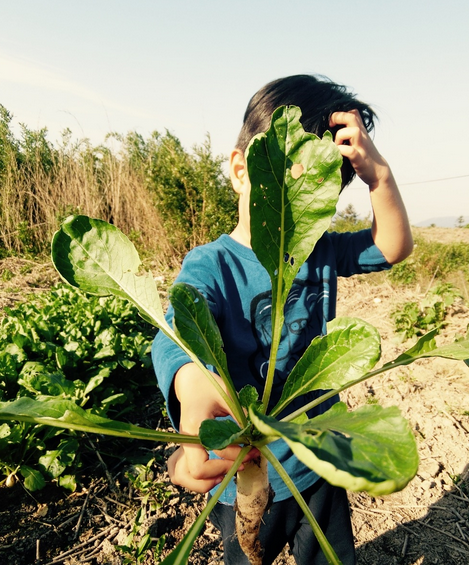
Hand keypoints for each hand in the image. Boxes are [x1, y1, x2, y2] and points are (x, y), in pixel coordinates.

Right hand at [169, 363, 258, 492]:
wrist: (190, 382)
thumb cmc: (209, 386)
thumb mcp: (228, 396)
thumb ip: (240, 416)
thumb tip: (257, 436)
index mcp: (195, 425)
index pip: (213, 454)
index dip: (235, 458)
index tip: (253, 451)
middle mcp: (185, 438)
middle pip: (196, 473)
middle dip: (222, 472)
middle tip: (241, 464)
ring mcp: (182, 445)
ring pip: (182, 477)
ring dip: (205, 482)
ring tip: (226, 473)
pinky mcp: (184, 448)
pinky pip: (181, 472)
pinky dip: (195, 479)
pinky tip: (214, 472)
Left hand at [329, 110, 389, 189]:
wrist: (378, 171)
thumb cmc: (364, 155)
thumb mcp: (358, 140)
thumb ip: (350, 132)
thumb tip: (333, 129)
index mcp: (360, 131)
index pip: (353, 112)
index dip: (340, 113)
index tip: (332, 123)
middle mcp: (362, 136)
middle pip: (352, 116)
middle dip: (338, 117)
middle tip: (331, 126)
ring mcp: (361, 147)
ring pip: (354, 131)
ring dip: (341, 135)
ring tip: (337, 144)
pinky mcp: (360, 160)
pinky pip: (351, 151)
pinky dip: (342, 150)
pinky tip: (338, 154)